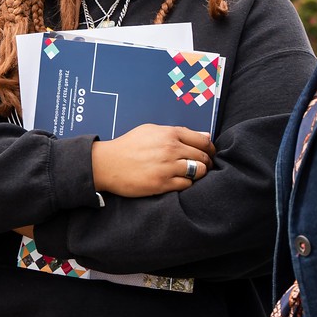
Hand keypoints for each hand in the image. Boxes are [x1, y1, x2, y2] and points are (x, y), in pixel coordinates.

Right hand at [90, 123, 213, 197]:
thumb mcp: (152, 131)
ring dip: (199, 174)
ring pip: (198, 171)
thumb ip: (178, 132)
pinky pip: (186, 185)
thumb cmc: (128, 146)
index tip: (209, 153)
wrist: (107, 164)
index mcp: (169, 134)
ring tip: (192, 174)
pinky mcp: (161, 184)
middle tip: (204, 166)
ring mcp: (167, 167)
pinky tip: (179, 181)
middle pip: (203, 156)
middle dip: (207, 162)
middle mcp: (170, 149)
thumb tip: (205, 136)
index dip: (210, 148)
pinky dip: (186, 184)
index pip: (202, 140)